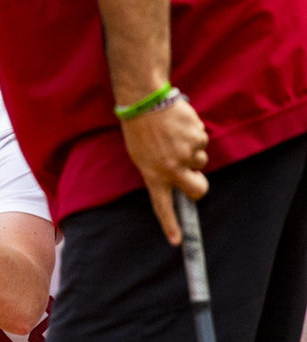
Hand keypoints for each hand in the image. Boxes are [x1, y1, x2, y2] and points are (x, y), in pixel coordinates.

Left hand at [124, 93, 209, 241]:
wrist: (144, 100)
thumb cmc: (138, 129)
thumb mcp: (140, 156)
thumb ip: (158, 171)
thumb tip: (177, 183)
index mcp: (153, 174)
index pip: (162, 206)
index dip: (171, 225)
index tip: (178, 241)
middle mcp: (172, 167)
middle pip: (198, 189)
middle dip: (199, 185)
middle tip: (191, 173)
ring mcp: (186, 153)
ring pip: (200, 161)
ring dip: (192, 152)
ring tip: (173, 137)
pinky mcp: (198, 138)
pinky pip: (202, 142)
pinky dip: (194, 135)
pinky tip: (179, 126)